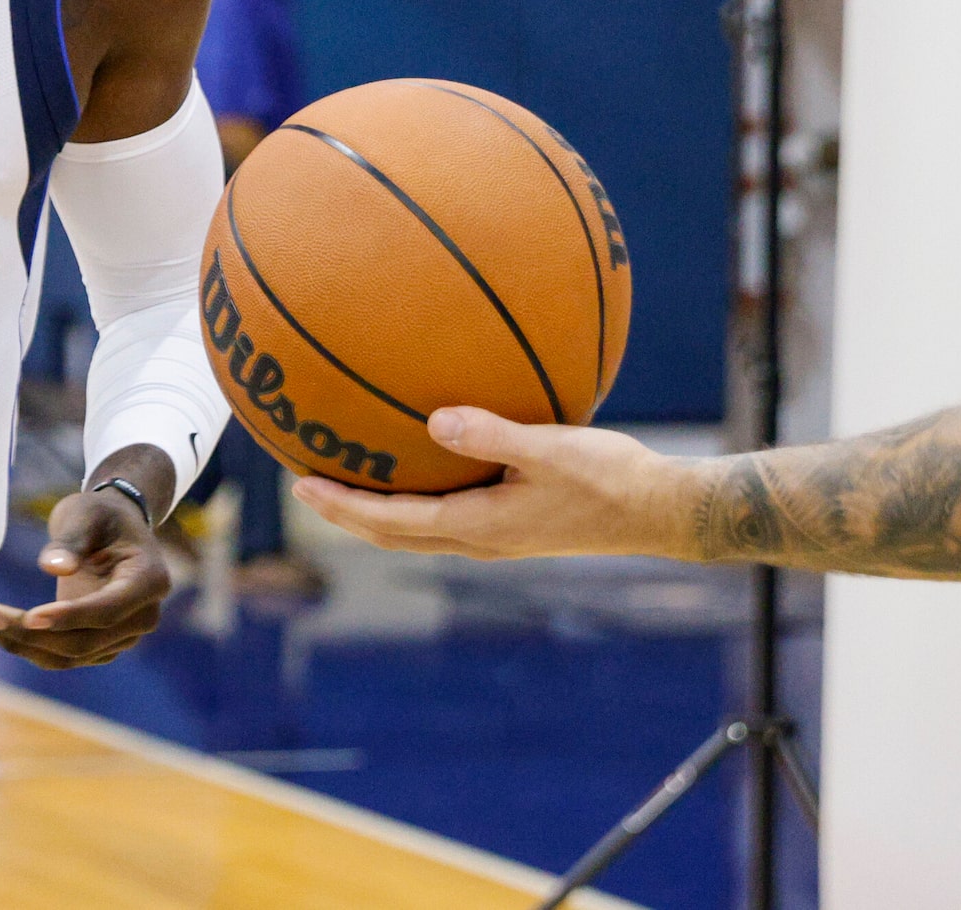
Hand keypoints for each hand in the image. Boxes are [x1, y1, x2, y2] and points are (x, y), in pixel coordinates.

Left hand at [0, 488, 171, 669]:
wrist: (112, 527)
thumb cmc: (99, 514)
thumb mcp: (85, 512)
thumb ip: (71, 539)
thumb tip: (54, 568)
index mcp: (149, 580)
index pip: (108, 610)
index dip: (70, 617)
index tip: (29, 616)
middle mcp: (143, 617)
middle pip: (85, 640)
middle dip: (32, 633)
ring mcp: (124, 637)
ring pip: (70, 655)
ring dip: (24, 643)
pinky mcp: (101, 647)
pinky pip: (64, 656)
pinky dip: (30, 647)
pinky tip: (0, 627)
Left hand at [293, 408, 698, 560]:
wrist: (659, 511)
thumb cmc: (611, 479)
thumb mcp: (552, 450)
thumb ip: (494, 434)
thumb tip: (435, 421)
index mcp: (480, 527)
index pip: (393, 521)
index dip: (344, 505)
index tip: (302, 485)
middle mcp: (480, 539)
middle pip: (395, 533)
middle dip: (347, 513)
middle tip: (305, 485)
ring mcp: (497, 536)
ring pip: (418, 530)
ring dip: (377, 511)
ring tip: (348, 482)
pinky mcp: (514, 524)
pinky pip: (447, 515)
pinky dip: (417, 500)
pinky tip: (424, 465)